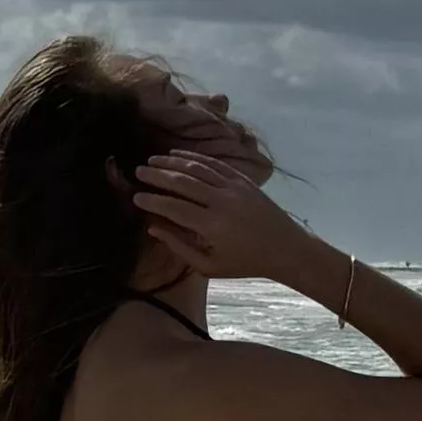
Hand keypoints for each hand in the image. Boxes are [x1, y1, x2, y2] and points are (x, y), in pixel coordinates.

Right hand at [129, 144, 309, 289]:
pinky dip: (195, 158)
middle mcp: (221, 202)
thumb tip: (153, 227)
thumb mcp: (210, 265)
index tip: (136, 197)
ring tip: (153, 160)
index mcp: (212, 226)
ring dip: (172, 162)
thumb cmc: (245, 262)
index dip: (153, 201)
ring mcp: (234, 187)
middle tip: (138, 172)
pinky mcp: (243, 180)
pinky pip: (215, 164)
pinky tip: (178, 155)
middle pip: (183, 182)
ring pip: (198, 169)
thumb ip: (179, 247)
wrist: (285, 248)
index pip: (174, 208)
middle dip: (158, 175)